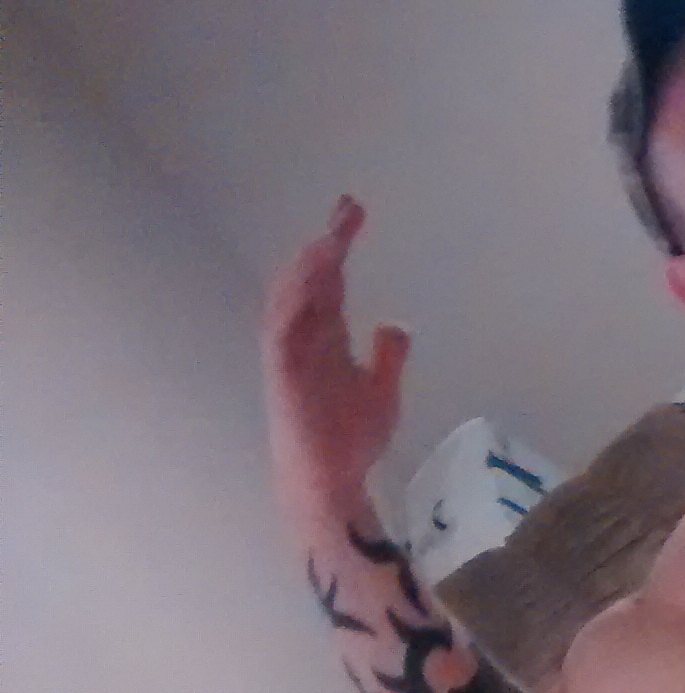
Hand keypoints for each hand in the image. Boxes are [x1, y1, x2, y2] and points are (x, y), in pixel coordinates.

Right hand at [263, 196, 408, 501]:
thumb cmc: (350, 440)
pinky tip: (308, 287)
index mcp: (325, 339)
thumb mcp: (382, 391)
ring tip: (330, 240)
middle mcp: (303, 341)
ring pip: (290, 301)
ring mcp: (290, 359)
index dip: (339, 247)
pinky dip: (291, 309)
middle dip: (325, 245)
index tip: (353, 213)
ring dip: (307, 269)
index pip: (331, 282)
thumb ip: (388, 357)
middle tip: (347, 209)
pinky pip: (282, 338)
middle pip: (309, 282)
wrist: (333, 483)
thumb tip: (394, 326)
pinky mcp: (285, 381)